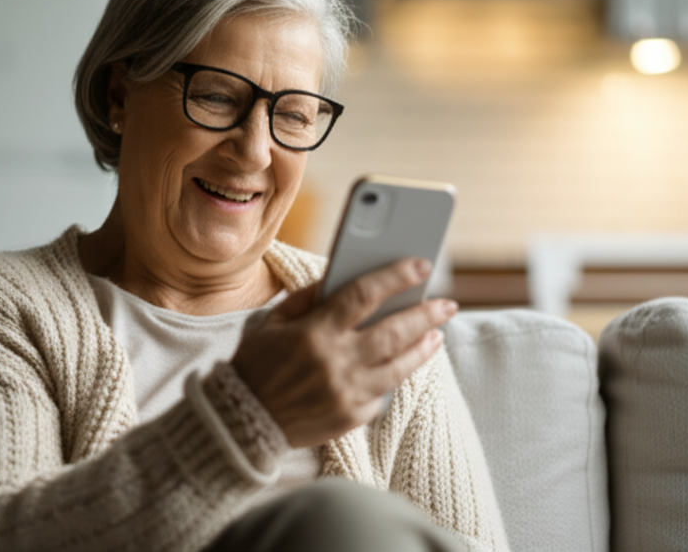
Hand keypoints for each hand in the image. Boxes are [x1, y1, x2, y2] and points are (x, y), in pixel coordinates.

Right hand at [231, 258, 457, 447]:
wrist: (240, 423)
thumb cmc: (254, 365)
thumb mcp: (272, 322)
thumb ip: (307, 298)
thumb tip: (340, 277)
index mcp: (315, 333)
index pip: (365, 294)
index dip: (396, 276)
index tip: (421, 265)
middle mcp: (336, 362)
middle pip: (395, 330)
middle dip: (426, 313)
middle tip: (447, 303)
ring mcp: (347, 393)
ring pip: (400, 366)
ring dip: (423, 346)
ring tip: (436, 333)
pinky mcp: (352, 418)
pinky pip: (382, 393)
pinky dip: (392, 377)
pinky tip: (402, 363)